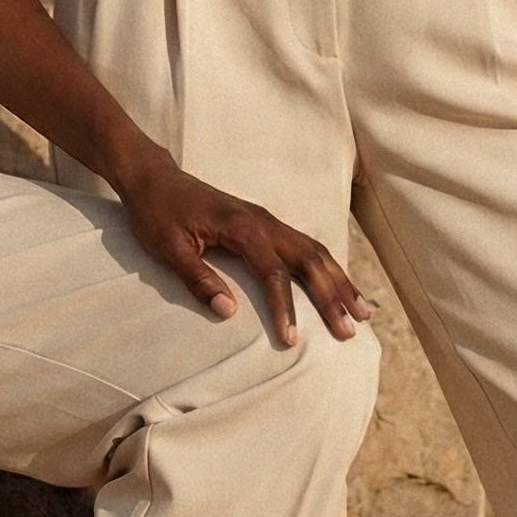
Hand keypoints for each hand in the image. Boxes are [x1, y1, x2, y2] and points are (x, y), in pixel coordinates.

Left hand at [115, 146, 371, 343]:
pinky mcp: (265, 223)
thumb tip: (228, 312)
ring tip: (362, 311)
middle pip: (309, 260)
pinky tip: (339, 285)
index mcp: (241, 227)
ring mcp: (267, 220)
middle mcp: (262, 221)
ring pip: (314, 251)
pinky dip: (327, 267)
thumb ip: (198, 278)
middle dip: (332, 296)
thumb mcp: (168, 248)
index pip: (273, 273)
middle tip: (350, 330)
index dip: (284, 307)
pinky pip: (305, 246)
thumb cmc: (157, 213)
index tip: (290, 340)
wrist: (154, 177)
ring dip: (339, 281)